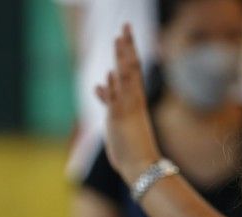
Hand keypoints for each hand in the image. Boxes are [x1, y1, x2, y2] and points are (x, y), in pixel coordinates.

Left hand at [95, 24, 162, 183]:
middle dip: (127, 47)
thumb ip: (109, 100)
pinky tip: (109, 74)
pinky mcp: (118, 119)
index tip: (125, 34)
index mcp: (136, 100)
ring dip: (121, 59)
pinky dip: (112, 88)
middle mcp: (133, 100)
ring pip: (125, 78)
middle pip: (131, 67)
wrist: (142, 165)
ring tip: (118, 40)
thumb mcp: (117, 118)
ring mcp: (126, 108)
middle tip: (125, 27)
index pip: (133, 69)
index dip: (129, 51)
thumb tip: (99, 86)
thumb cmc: (132, 147)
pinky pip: (115, 101)